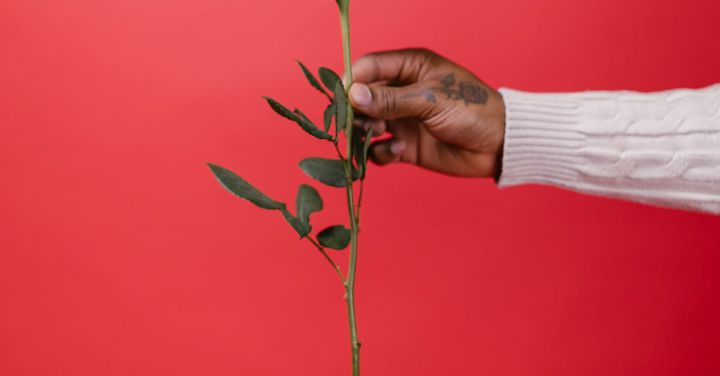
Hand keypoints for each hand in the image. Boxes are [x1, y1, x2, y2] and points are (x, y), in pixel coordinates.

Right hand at [348, 49, 505, 177]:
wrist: (498, 145)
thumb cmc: (472, 110)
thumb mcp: (430, 99)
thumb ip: (390, 99)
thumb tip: (353, 95)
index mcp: (410, 67)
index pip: (369, 67)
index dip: (352, 80)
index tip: (341, 97)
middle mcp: (402, 91)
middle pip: (362, 97)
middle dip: (356, 110)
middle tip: (358, 122)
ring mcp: (403, 119)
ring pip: (366, 124)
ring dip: (365, 132)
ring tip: (378, 134)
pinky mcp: (406, 145)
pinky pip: (379, 149)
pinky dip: (381, 152)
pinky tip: (398, 151)